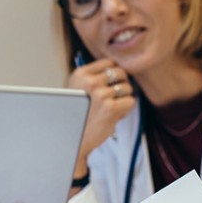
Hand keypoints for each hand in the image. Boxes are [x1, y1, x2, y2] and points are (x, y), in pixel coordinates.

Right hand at [66, 58, 135, 173]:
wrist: (71, 139)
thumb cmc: (76, 115)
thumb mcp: (76, 89)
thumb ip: (92, 77)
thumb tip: (118, 69)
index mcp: (80, 74)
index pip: (109, 63)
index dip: (113, 74)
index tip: (110, 84)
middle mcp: (90, 81)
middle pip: (121, 73)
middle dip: (122, 84)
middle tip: (114, 97)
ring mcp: (100, 94)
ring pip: (128, 88)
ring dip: (124, 99)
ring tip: (111, 108)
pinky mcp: (110, 108)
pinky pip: (131, 101)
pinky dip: (126, 110)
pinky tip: (114, 116)